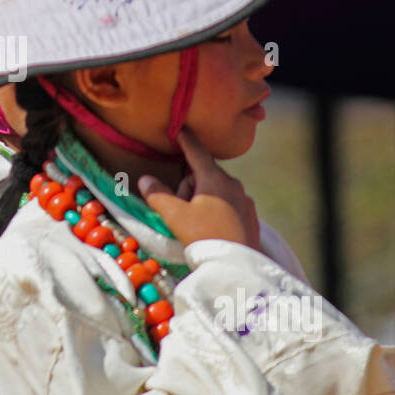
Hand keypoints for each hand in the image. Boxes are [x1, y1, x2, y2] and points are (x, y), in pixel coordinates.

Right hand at [137, 129, 260, 250]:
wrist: (236, 266)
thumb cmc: (204, 237)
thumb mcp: (175, 216)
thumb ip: (158, 195)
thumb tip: (145, 179)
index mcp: (214, 179)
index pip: (197, 152)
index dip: (186, 140)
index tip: (180, 129)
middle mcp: (233, 184)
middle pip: (204, 175)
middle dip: (189, 186)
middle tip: (181, 210)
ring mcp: (244, 200)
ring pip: (216, 190)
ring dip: (202, 199)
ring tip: (196, 224)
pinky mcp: (250, 216)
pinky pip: (229, 204)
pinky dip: (217, 209)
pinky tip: (212, 228)